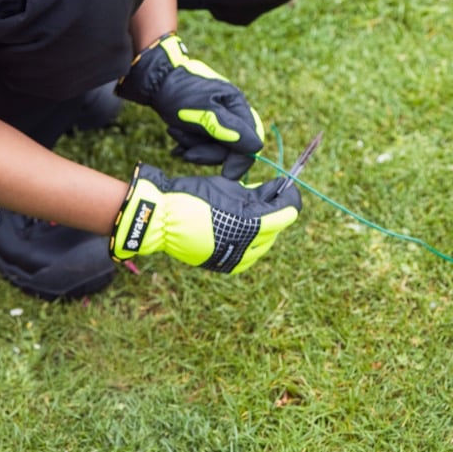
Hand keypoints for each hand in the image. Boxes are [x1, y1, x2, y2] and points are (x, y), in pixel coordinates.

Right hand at [109, 163, 301, 273]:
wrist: (161, 220)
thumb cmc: (194, 196)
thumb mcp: (228, 188)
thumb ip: (254, 193)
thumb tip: (275, 191)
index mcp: (250, 222)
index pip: (285, 213)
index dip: (290, 198)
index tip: (288, 187)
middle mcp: (247, 244)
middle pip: (276, 229)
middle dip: (277, 211)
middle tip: (271, 194)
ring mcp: (235, 258)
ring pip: (264, 244)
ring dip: (265, 228)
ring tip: (254, 210)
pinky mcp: (225, 266)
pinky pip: (248, 256)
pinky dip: (251, 242)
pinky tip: (243, 229)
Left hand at [115, 33, 264, 178]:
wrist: (154, 80)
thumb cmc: (179, 93)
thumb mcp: (205, 112)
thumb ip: (230, 130)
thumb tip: (256, 148)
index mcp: (238, 106)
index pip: (251, 142)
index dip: (240, 160)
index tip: (224, 175)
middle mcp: (232, 113)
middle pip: (232, 148)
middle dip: (207, 152)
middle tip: (185, 151)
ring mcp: (218, 118)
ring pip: (215, 148)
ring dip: (193, 146)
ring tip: (174, 132)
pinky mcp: (204, 123)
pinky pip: (203, 143)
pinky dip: (188, 144)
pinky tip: (175, 137)